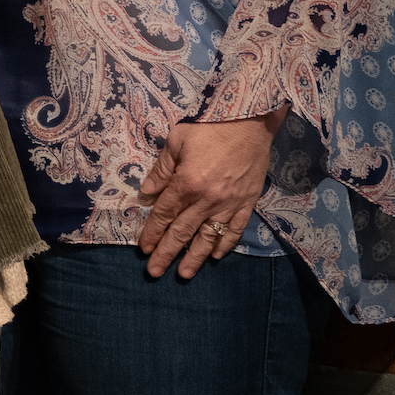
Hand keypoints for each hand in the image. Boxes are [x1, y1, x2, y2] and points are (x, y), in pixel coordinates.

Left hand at [138, 111, 278, 279]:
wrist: (250, 120)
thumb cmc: (209, 126)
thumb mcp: (176, 141)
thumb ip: (161, 170)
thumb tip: (146, 193)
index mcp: (187, 183)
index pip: (164, 214)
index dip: (152, 233)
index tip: (144, 249)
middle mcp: (207, 199)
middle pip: (183, 232)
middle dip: (167, 253)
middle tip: (155, 273)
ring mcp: (230, 203)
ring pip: (209, 237)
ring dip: (195, 257)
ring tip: (184, 274)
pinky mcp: (248, 201)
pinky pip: (235, 229)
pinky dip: (225, 244)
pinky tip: (216, 256)